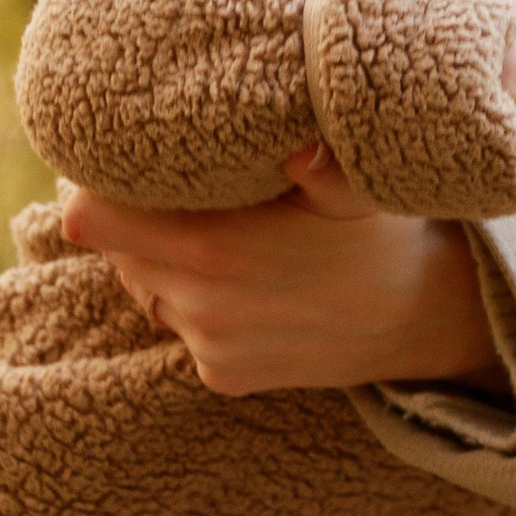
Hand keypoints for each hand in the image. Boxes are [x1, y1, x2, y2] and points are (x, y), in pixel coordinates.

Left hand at [60, 150, 505, 395]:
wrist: (427, 320)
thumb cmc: (384, 233)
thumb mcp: (353, 184)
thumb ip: (314, 154)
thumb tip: (297, 138)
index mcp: (211, 249)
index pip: (88, 217)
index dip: (93, 184)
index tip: (120, 161)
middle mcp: (198, 305)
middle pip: (116, 250)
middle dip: (137, 218)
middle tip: (182, 188)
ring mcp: (209, 346)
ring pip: (147, 288)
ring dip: (167, 261)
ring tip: (224, 233)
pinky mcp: (223, 376)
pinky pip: (182, 327)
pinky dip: (200, 303)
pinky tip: (251, 282)